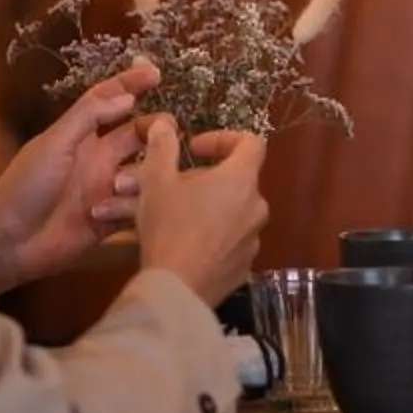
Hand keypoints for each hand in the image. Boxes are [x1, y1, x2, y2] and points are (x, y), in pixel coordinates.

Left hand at [0, 58, 159, 301]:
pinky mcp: (111, 218)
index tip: (156, 72)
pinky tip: (114, 210)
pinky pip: (138, 205)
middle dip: (154, 127)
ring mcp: (105, 187)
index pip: (109, 100)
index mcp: (79, 135)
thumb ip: (89, 117)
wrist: (10, 242)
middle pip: (136, 132)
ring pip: (144, 168)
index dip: (130, 83)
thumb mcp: (54, 144)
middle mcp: (97, 158)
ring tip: (119, 184)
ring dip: (142, 172)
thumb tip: (128, 97)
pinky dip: (136, 204)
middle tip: (166, 130)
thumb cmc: (25, 187)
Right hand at [135, 114, 268, 308]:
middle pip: (237, 180)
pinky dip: (212, 235)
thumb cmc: (168, 227)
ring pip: (233, 211)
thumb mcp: (156, 181)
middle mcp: (256, 207)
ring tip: (174, 215)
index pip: (251, 143)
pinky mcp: (245, 266)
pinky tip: (184, 244)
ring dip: (207, 206)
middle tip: (172, 187)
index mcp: (241, 180)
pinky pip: (231, 240)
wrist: (176, 289)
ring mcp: (254, 239)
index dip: (223, 139)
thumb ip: (162, 146)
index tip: (195, 149)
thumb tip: (164, 123)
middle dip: (205, 177)